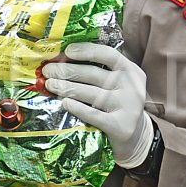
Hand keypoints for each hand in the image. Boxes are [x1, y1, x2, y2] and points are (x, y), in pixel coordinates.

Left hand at [40, 42, 154, 166]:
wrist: (137, 135)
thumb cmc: (119, 104)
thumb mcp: (120, 84)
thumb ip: (102, 72)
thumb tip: (64, 61)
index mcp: (131, 71)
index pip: (108, 55)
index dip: (87, 51)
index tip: (67, 51)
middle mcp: (131, 87)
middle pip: (94, 74)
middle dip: (67, 71)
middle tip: (48, 71)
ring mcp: (127, 106)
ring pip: (91, 94)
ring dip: (67, 88)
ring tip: (50, 85)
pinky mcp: (120, 125)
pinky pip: (93, 114)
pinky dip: (77, 108)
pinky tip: (65, 103)